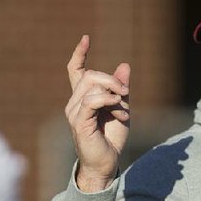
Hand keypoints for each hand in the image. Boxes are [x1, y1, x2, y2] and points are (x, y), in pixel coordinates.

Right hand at [64, 35, 130, 191]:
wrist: (106, 162)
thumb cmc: (111, 138)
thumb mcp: (122, 108)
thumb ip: (121, 89)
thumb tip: (125, 65)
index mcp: (82, 98)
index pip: (75, 71)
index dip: (79, 54)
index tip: (85, 38)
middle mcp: (74, 103)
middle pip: (90, 75)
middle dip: (111, 79)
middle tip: (126, 92)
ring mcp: (74, 112)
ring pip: (91, 86)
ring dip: (112, 91)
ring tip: (122, 106)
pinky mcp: (79, 122)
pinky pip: (91, 101)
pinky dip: (107, 100)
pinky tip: (117, 105)